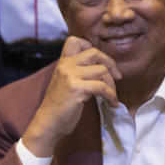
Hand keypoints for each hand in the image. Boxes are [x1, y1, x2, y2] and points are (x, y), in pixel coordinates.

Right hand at [22, 36, 120, 157]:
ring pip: (102, 70)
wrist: (48, 123)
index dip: (90, 46)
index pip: (75, 41)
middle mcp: (65, 66)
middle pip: (94, 52)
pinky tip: (112, 103)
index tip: (101, 61)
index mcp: (62, 63)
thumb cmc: (59, 107)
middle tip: (117, 77)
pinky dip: (111, 96)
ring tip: (112, 96)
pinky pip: (102, 87)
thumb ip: (77, 73)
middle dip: (110, 64)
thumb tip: (102, 69)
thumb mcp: (65, 83)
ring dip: (112, 85)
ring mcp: (70, 76)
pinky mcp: (76, 89)